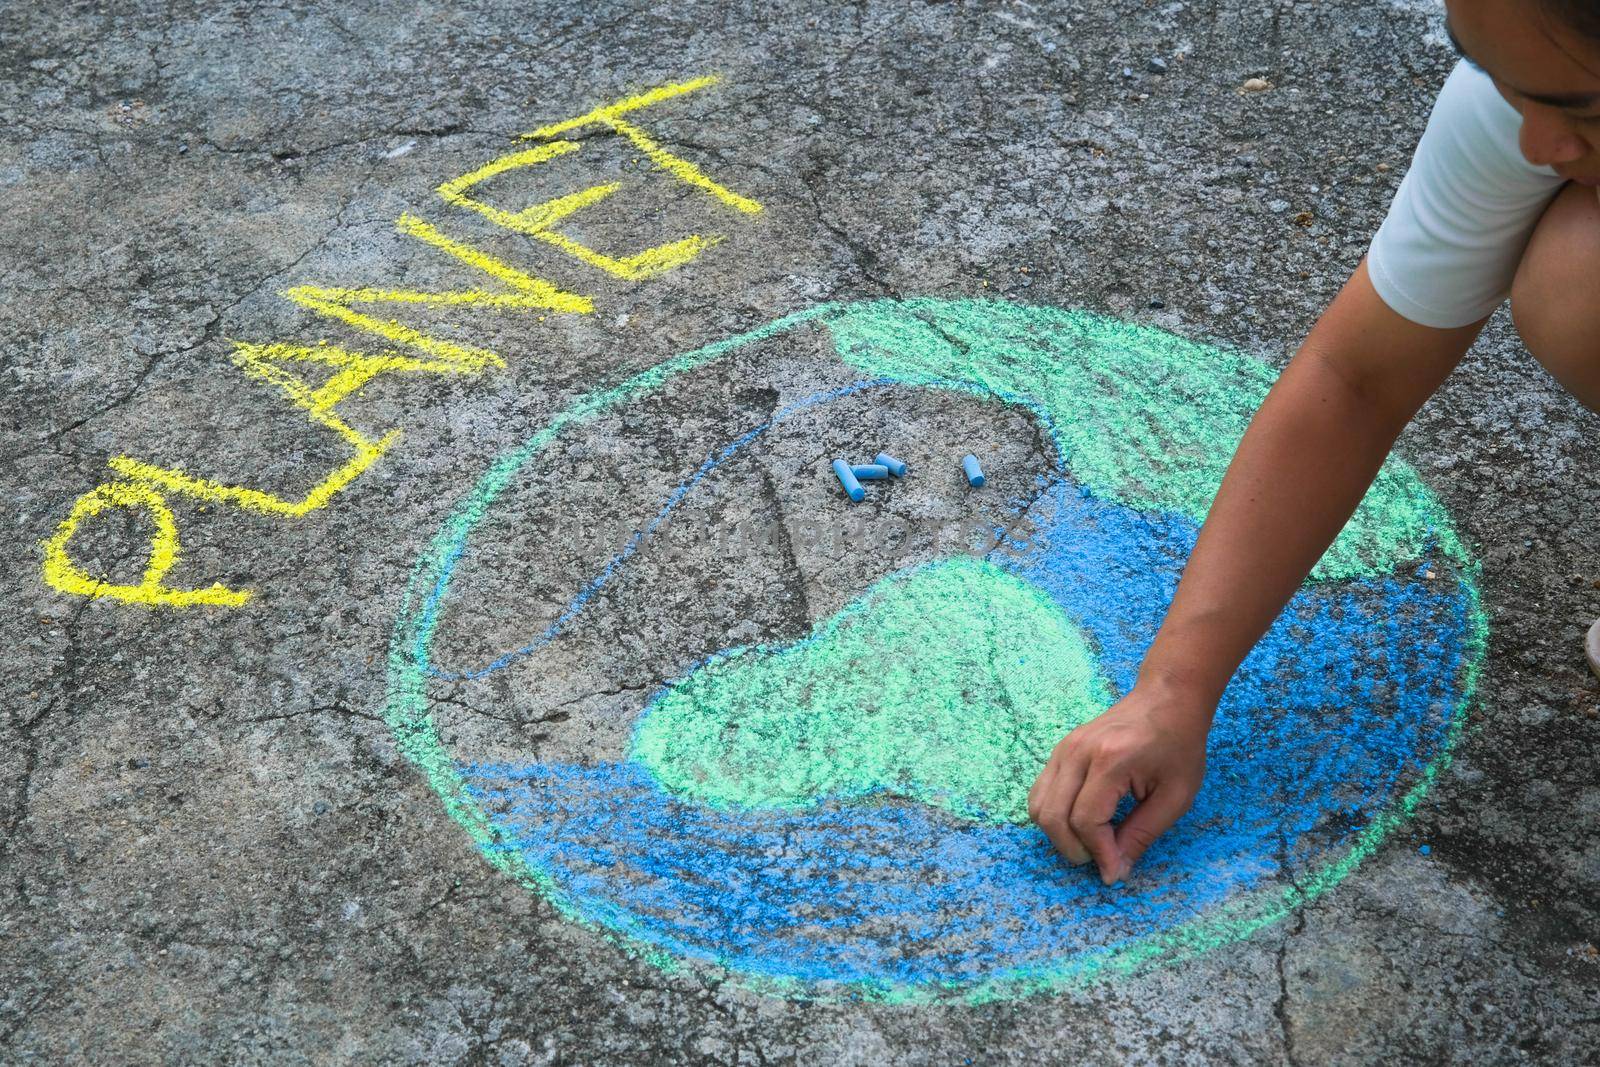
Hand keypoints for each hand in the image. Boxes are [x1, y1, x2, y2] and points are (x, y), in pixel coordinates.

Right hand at [1026, 683, 1211, 883]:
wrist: (1167, 699)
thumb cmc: (1179, 746)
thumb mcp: (1175, 797)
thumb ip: (1141, 835)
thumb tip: (1114, 871)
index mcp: (1110, 760)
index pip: (1085, 820)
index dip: (1098, 853)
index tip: (1116, 872)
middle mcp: (1078, 752)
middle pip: (1052, 816)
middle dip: (1073, 849)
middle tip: (1101, 860)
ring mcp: (1063, 749)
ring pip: (1038, 806)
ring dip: (1058, 835)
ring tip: (1089, 843)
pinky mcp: (1060, 751)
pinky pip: (1041, 792)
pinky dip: (1054, 816)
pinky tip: (1081, 822)